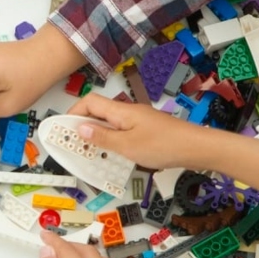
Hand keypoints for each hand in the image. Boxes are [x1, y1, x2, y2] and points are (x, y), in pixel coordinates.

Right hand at [67, 94, 212, 169]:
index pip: (90, 102)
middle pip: (98, 112)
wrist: (196, 147)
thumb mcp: (127, 146)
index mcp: (121, 111)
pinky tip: (112, 155)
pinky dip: (111, 140)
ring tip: (88, 152)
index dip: (73, 112)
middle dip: (82, 126)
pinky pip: (122, 131)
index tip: (63, 129)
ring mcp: (138, 120)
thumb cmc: (163, 145)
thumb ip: (102, 137)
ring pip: (110, 123)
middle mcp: (128, 112)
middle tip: (71, 144)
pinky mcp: (146, 130)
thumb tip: (79, 127)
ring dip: (96, 135)